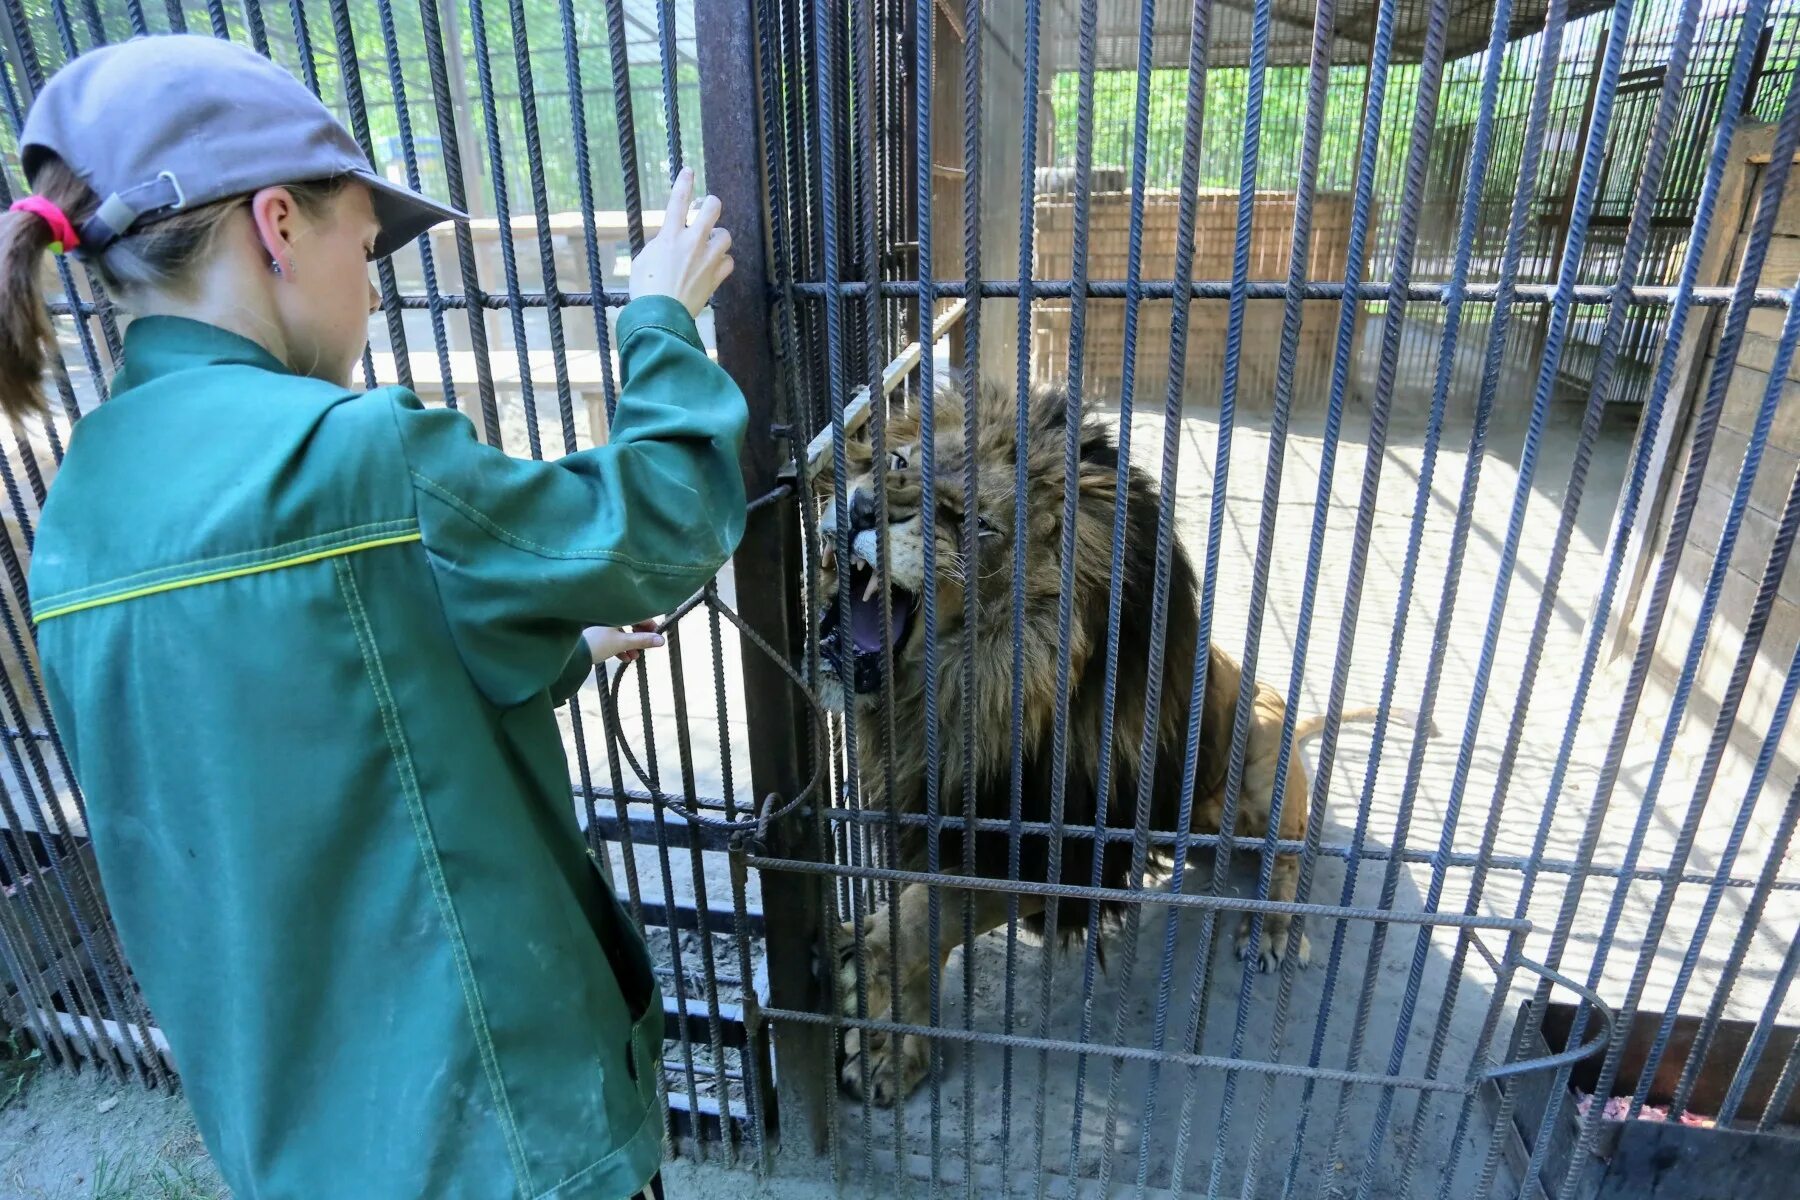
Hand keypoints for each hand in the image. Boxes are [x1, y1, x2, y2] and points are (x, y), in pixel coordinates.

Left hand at [581, 620, 664, 663]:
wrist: (571, 653)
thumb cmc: (597, 643)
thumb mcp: (622, 643)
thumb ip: (642, 641)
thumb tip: (662, 640)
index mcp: (615, 612)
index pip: (637, 614)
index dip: (649, 625)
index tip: (656, 636)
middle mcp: (608, 615)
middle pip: (630, 623)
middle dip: (639, 638)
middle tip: (645, 648)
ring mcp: (601, 625)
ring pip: (621, 632)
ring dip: (630, 645)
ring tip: (634, 657)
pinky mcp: (596, 634)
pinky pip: (612, 638)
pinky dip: (620, 647)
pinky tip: (624, 659)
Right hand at [629, 167, 734, 317]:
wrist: (660, 315)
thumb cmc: (645, 289)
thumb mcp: (644, 260)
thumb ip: (660, 246)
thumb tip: (669, 244)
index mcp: (670, 236)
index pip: (678, 201)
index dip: (684, 183)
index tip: (689, 171)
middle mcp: (692, 243)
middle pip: (712, 209)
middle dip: (712, 205)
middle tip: (708, 209)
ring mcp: (707, 260)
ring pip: (726, 236)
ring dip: (719, 237)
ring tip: (712, 243)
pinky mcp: (715, 278)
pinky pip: (729, 262)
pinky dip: (724, 262)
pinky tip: (716, 264)